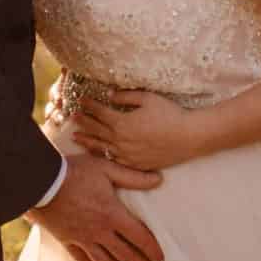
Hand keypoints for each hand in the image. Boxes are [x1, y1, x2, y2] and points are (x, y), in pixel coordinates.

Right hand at [29, 151, 164, 260]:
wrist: (40, 182)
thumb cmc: (74, 172)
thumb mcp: (106, 168)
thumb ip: (132, 176)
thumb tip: (158, 179)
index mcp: (113, 214)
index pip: (140, 237)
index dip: (154, 250)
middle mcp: (100, 231)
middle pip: (126, 255)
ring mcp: (83, 238)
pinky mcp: (67, 239)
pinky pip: (81, 258)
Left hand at [72, 89, 206, 171]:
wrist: (189, 137)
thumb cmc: (170, 114)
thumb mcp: (148, 98)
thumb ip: (126, 97)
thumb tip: (111, 97)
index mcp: (122, 123)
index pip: (100, 112)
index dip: (89, 105)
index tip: (81, 100)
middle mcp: (121, 141)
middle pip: (97, 130)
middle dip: (83, 122)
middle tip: (71, 117)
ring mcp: (127, 154)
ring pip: (101, 148)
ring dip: (87, 141)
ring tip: (75, 138)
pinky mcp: (136, 164)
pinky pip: (114, 159)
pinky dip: (103, 155)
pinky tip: (98, 152)